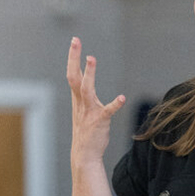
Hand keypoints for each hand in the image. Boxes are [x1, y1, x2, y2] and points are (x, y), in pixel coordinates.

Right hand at [67, 37, 125, 165]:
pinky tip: (122, 98)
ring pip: (86, 89)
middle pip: (74, 77)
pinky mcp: (99, 121)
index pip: (73, 74)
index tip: (75, 41)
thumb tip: (85, 77)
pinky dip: (114, 104)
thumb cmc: (86, 132)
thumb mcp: (82, 109)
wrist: (84, 154)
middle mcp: (81, 103)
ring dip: (89, 74)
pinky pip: (107, 111)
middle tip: (75, 40)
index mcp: (77, 99)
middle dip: (74, 58)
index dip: (73, 57)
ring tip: (91, 58)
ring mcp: (89, 112)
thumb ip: (84, 94)